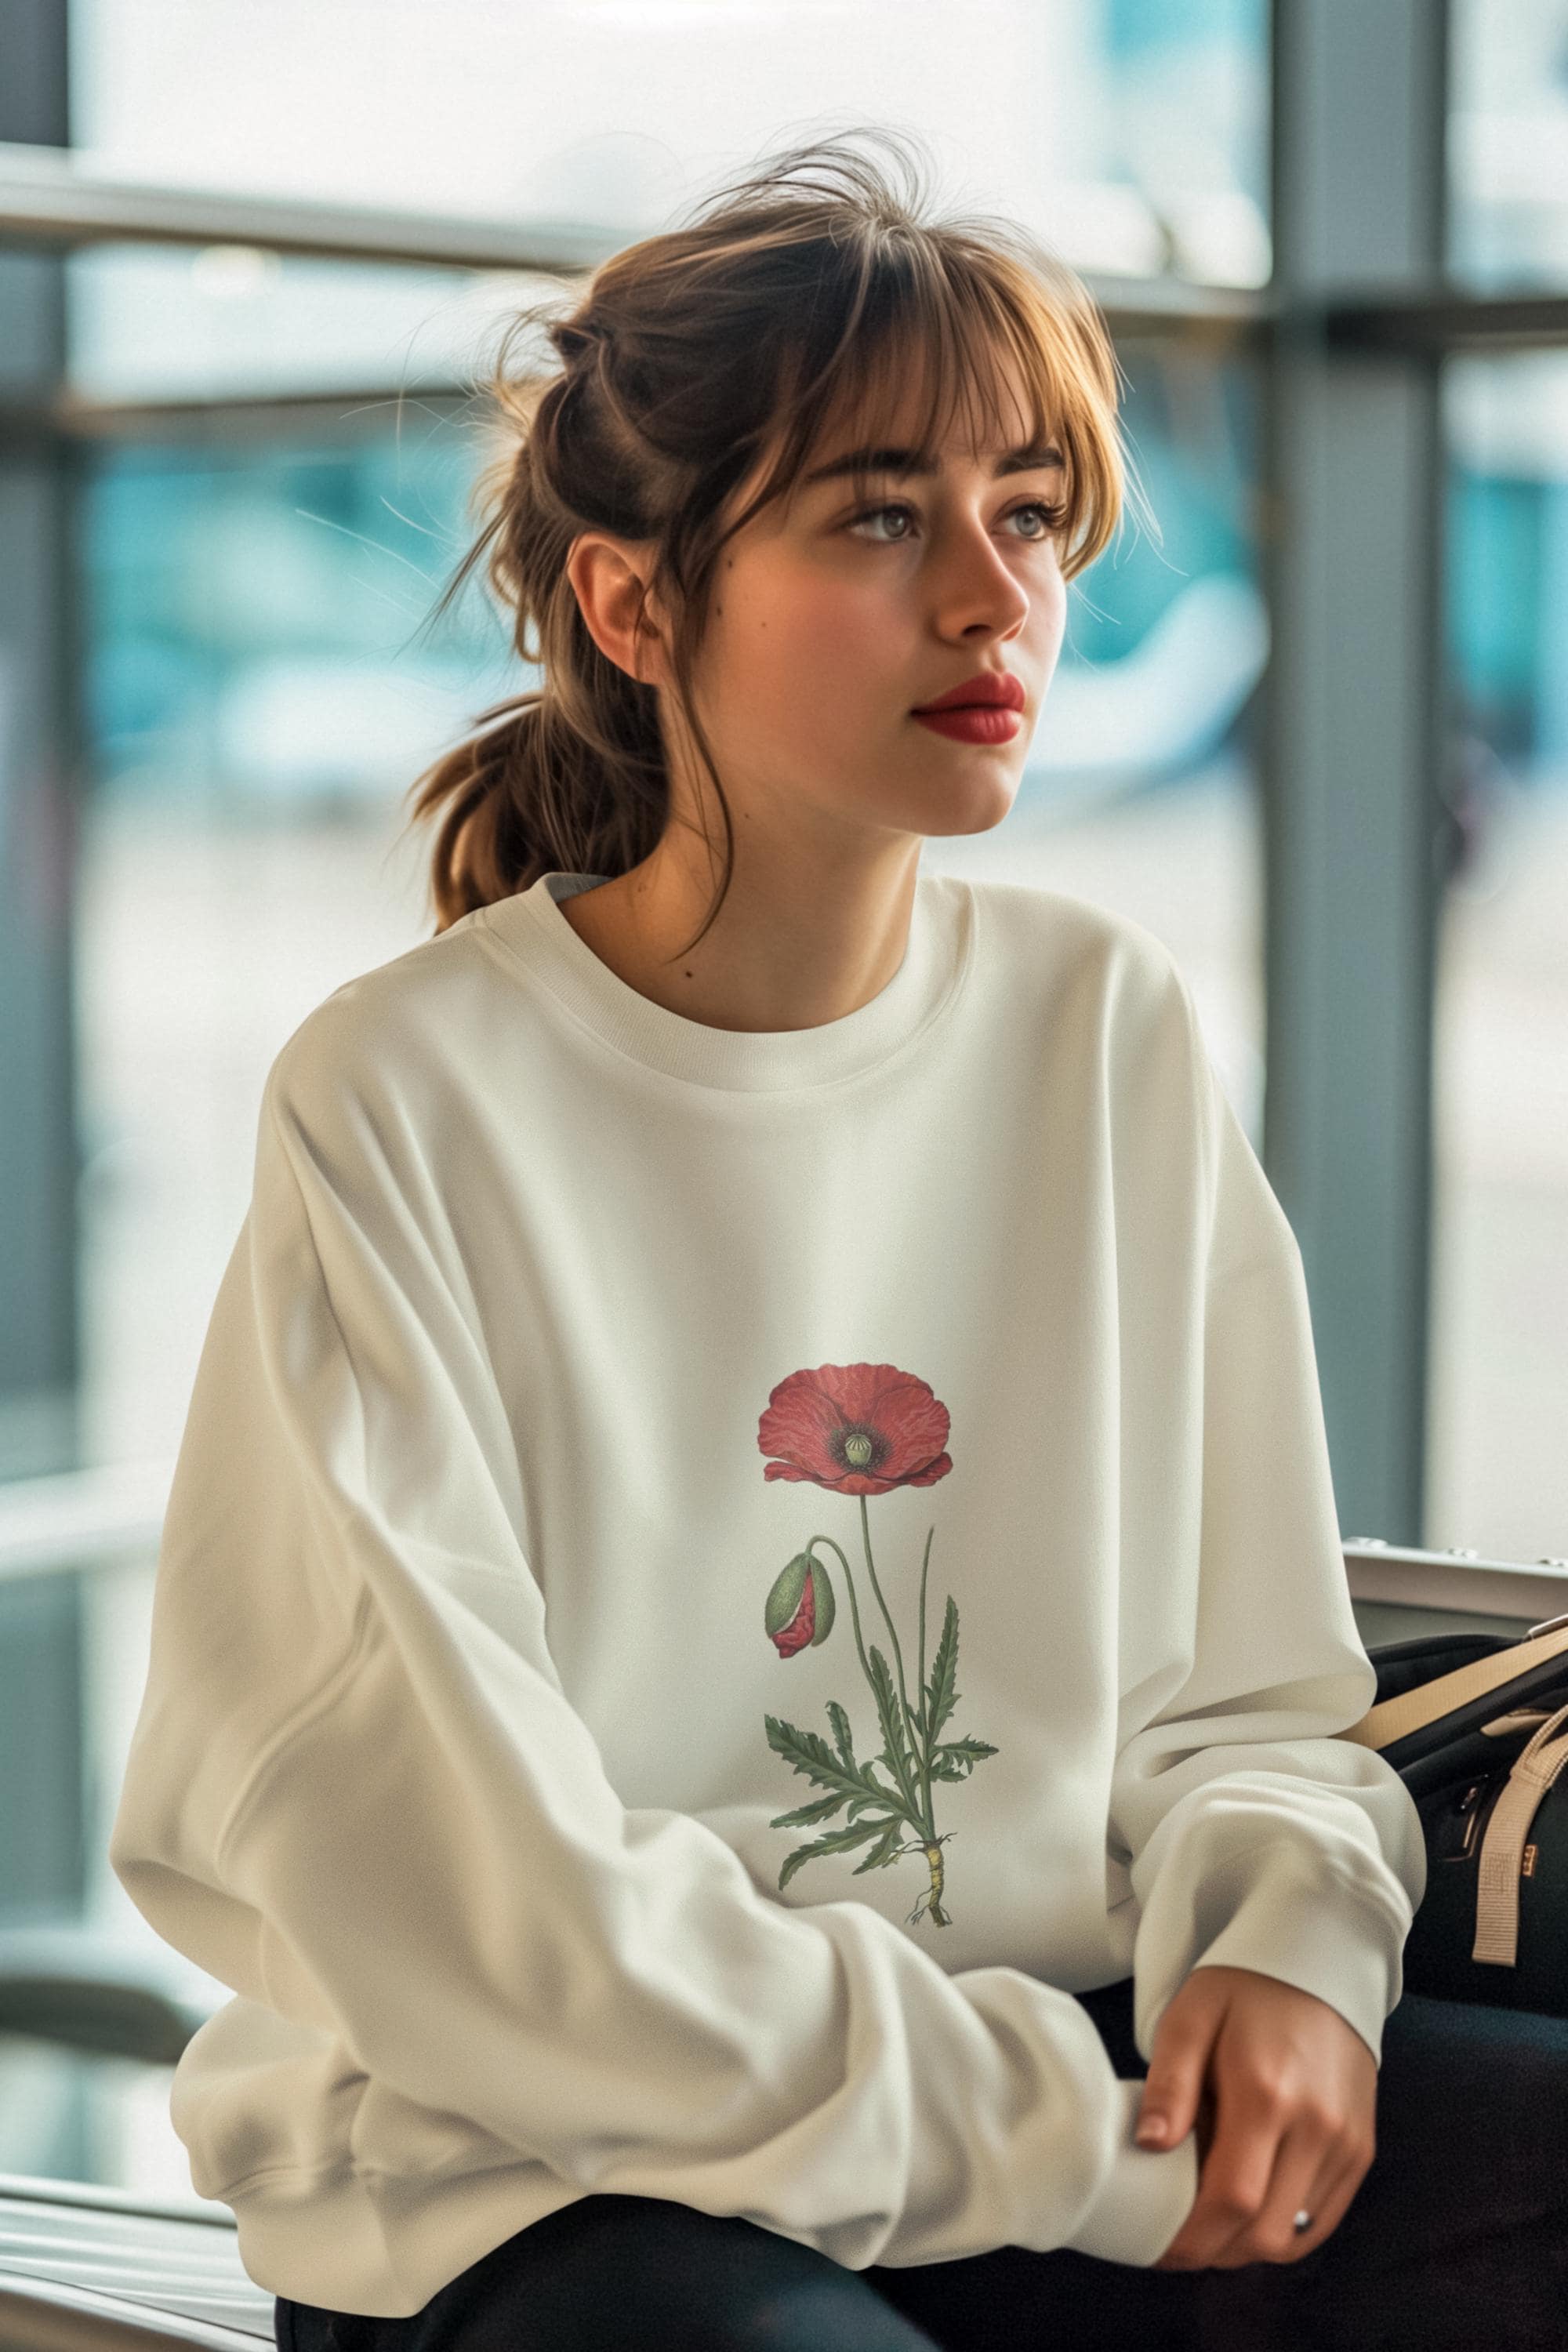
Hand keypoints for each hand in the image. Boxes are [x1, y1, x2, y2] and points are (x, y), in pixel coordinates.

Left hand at [1136, 1963, 1376, 2269]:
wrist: (1321, 1962)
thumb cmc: (1245, 1988)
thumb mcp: (1191, 2017)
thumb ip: (1170, 2083)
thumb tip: (1150, 2145)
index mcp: (1266, 2094)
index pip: (1230, 2199)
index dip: (1192, 2238)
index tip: (1159, 2248)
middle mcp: (1316, 2127)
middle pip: (1263, 2232)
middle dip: (1215, 2250)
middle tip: (1178, 2240)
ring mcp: (1346, 2142)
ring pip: (1294, 2235)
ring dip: (1247, 2245)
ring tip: (1210, 2223)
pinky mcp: (1361, 2148)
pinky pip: (1322, 2219)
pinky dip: (1283, 2231)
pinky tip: (1251, 2213)